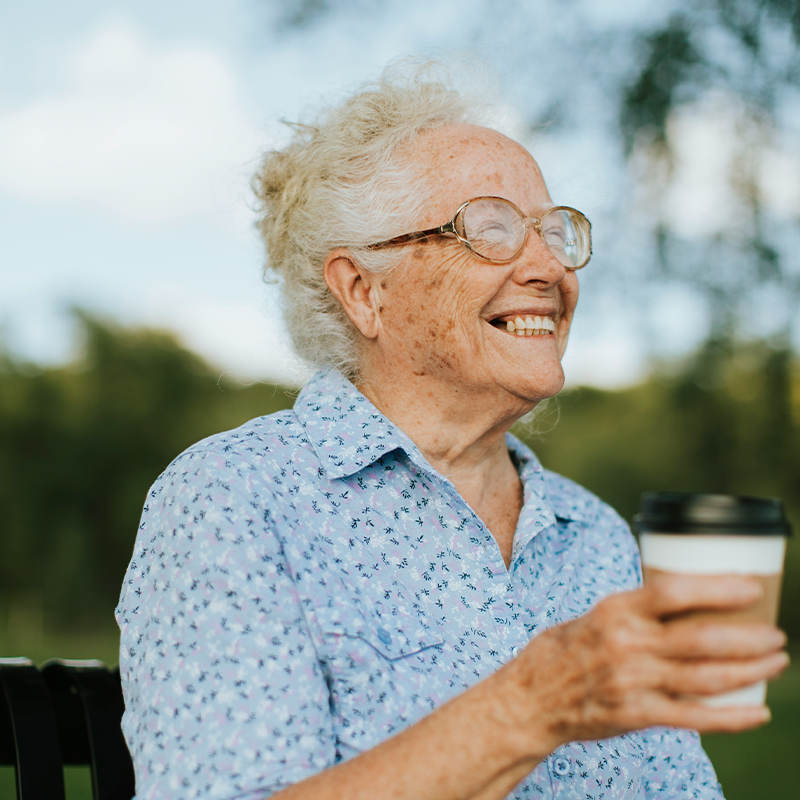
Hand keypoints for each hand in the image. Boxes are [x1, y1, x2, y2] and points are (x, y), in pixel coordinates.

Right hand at [496, 574, 788, 755]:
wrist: (528, 699)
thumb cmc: (562, 651)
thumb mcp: (594, 616)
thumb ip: (635, 614)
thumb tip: (685, 603)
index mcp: (614, 611)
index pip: (672, 592)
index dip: (716, 589)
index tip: (751, 588)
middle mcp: (625, 645)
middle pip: (700, 639)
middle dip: (748, 637)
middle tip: (776, 634)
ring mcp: (632, 683)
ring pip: (705, 677)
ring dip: (750, 670)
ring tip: (775, 661)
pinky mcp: (635, 716)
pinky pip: (694, 718)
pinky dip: (732, 717)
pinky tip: (758, 711)